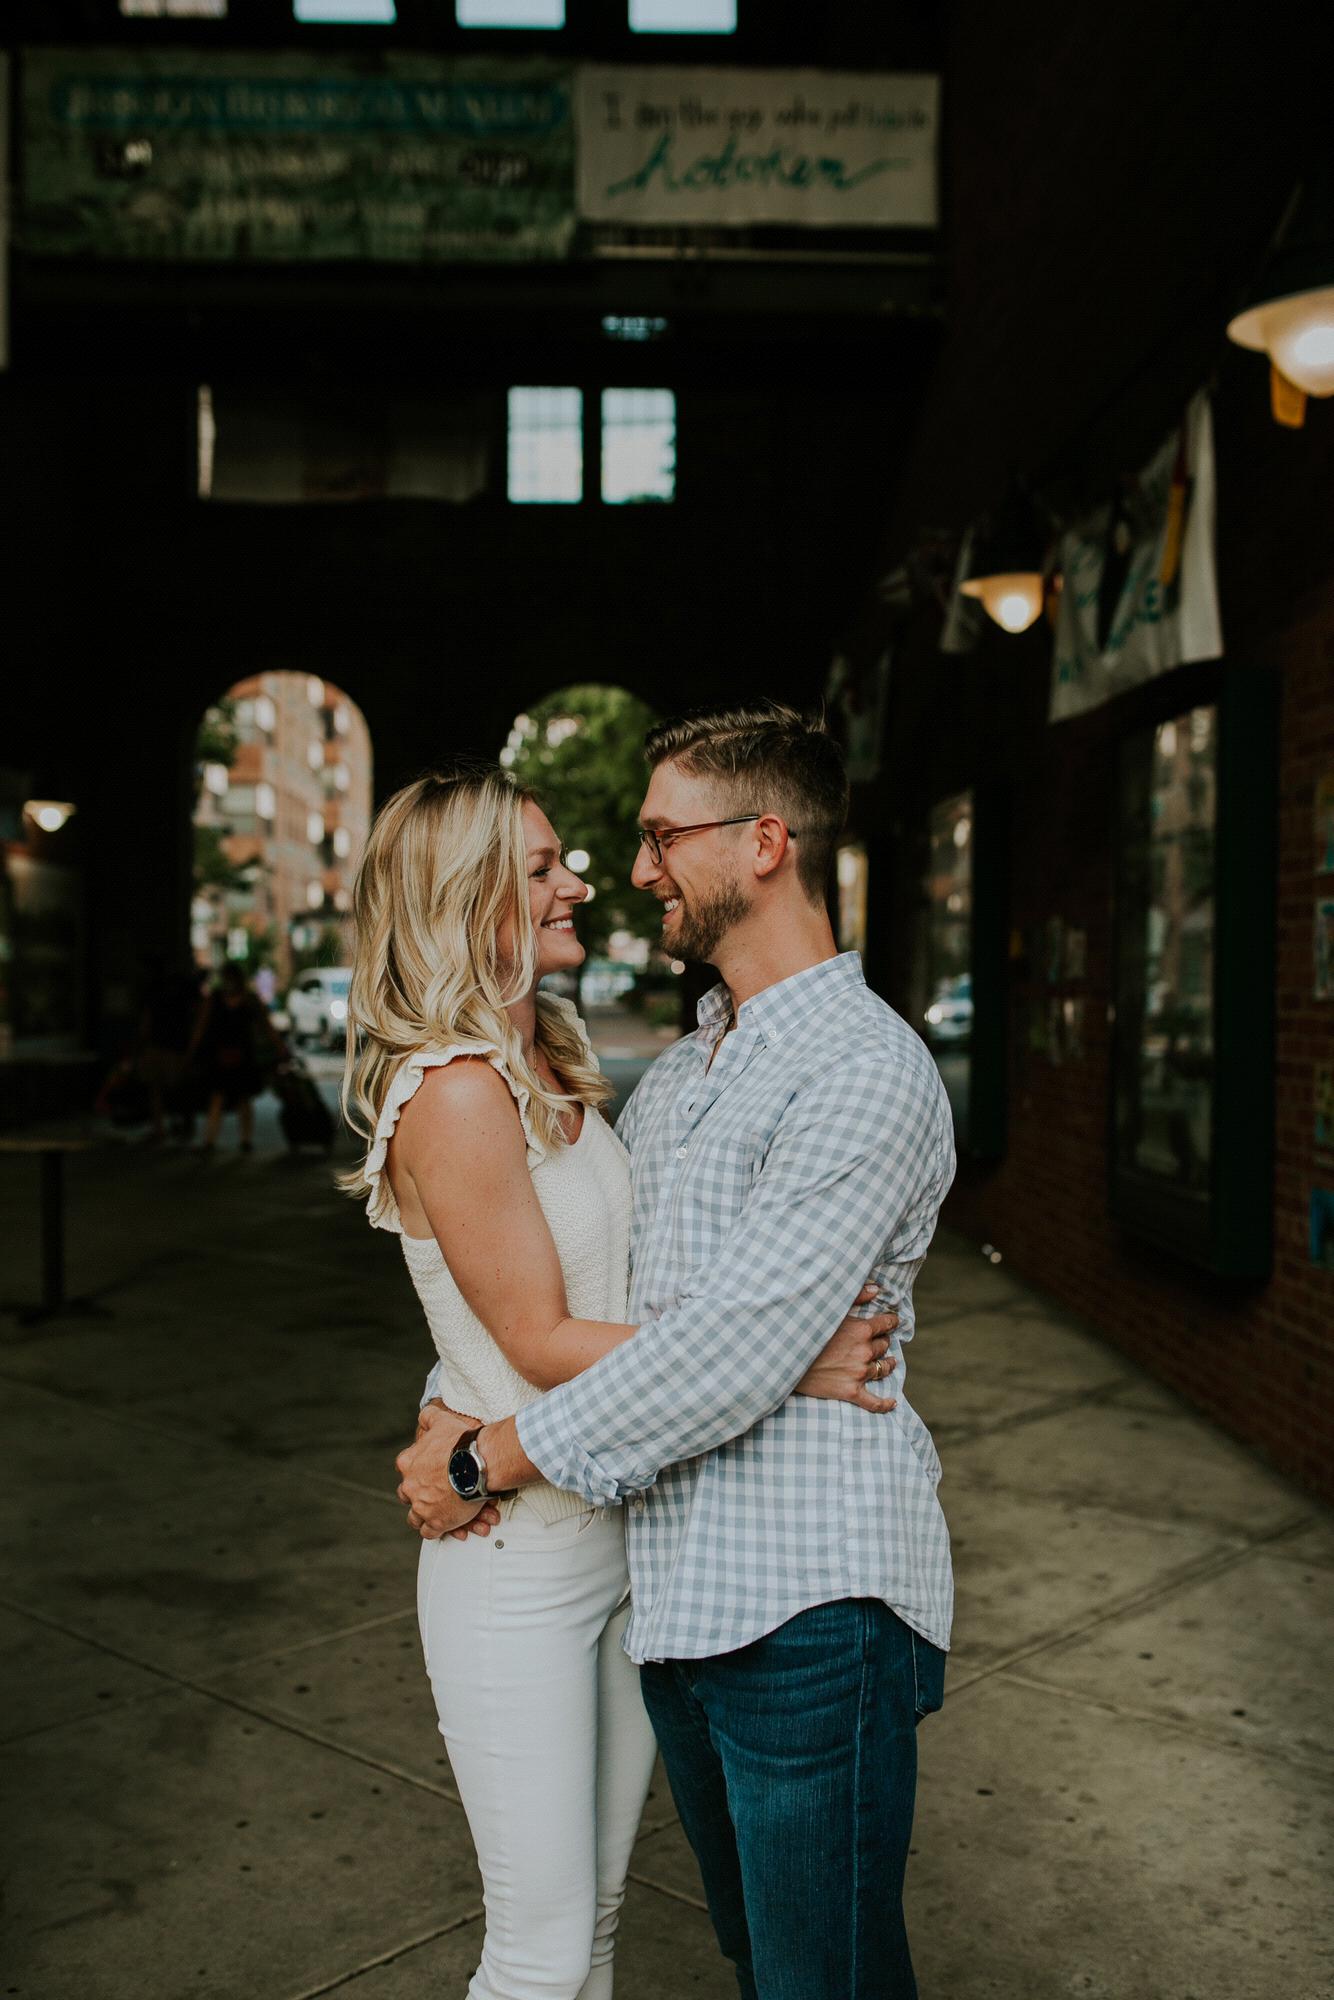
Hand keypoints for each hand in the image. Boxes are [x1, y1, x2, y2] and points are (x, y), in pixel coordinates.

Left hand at [396, 1404, 487, 1540]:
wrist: (477, 1463)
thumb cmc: (461, 1443)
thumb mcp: (442, 1421)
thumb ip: (429, 1417)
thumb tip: (424, 1414)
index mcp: (408, 1463)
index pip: (405, 1469)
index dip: (417, 1472)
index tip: (429, 1473)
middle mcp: (410, 1486)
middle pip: (407, 1495)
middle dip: (419, 1495)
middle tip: (435, 1493)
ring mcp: (421, 1506)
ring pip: (415, 1517)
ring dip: (426, 1516)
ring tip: (442, 1512)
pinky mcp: (435, 1522)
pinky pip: (429, 1533)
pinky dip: (437, 1530)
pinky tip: (448, 1526)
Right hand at [794, 1281, 898, 1413]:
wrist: (786, 1357)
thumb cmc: (806, 1329)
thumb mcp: (831, 1309)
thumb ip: (856, 1297)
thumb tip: (876, 1289)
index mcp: (862, 1330)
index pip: (886, 1324)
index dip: (890, 1322)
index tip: (892, 1322)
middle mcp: (865, 1351)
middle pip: (884, 1346)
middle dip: (882, 1342)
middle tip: (878, 1342)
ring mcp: (859, 1373)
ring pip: (883, 1368)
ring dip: (887, 1364)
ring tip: (888, 1363)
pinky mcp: (851, 1392)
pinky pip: (874, 1402)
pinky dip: (885, 1404)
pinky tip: (892, 1402)